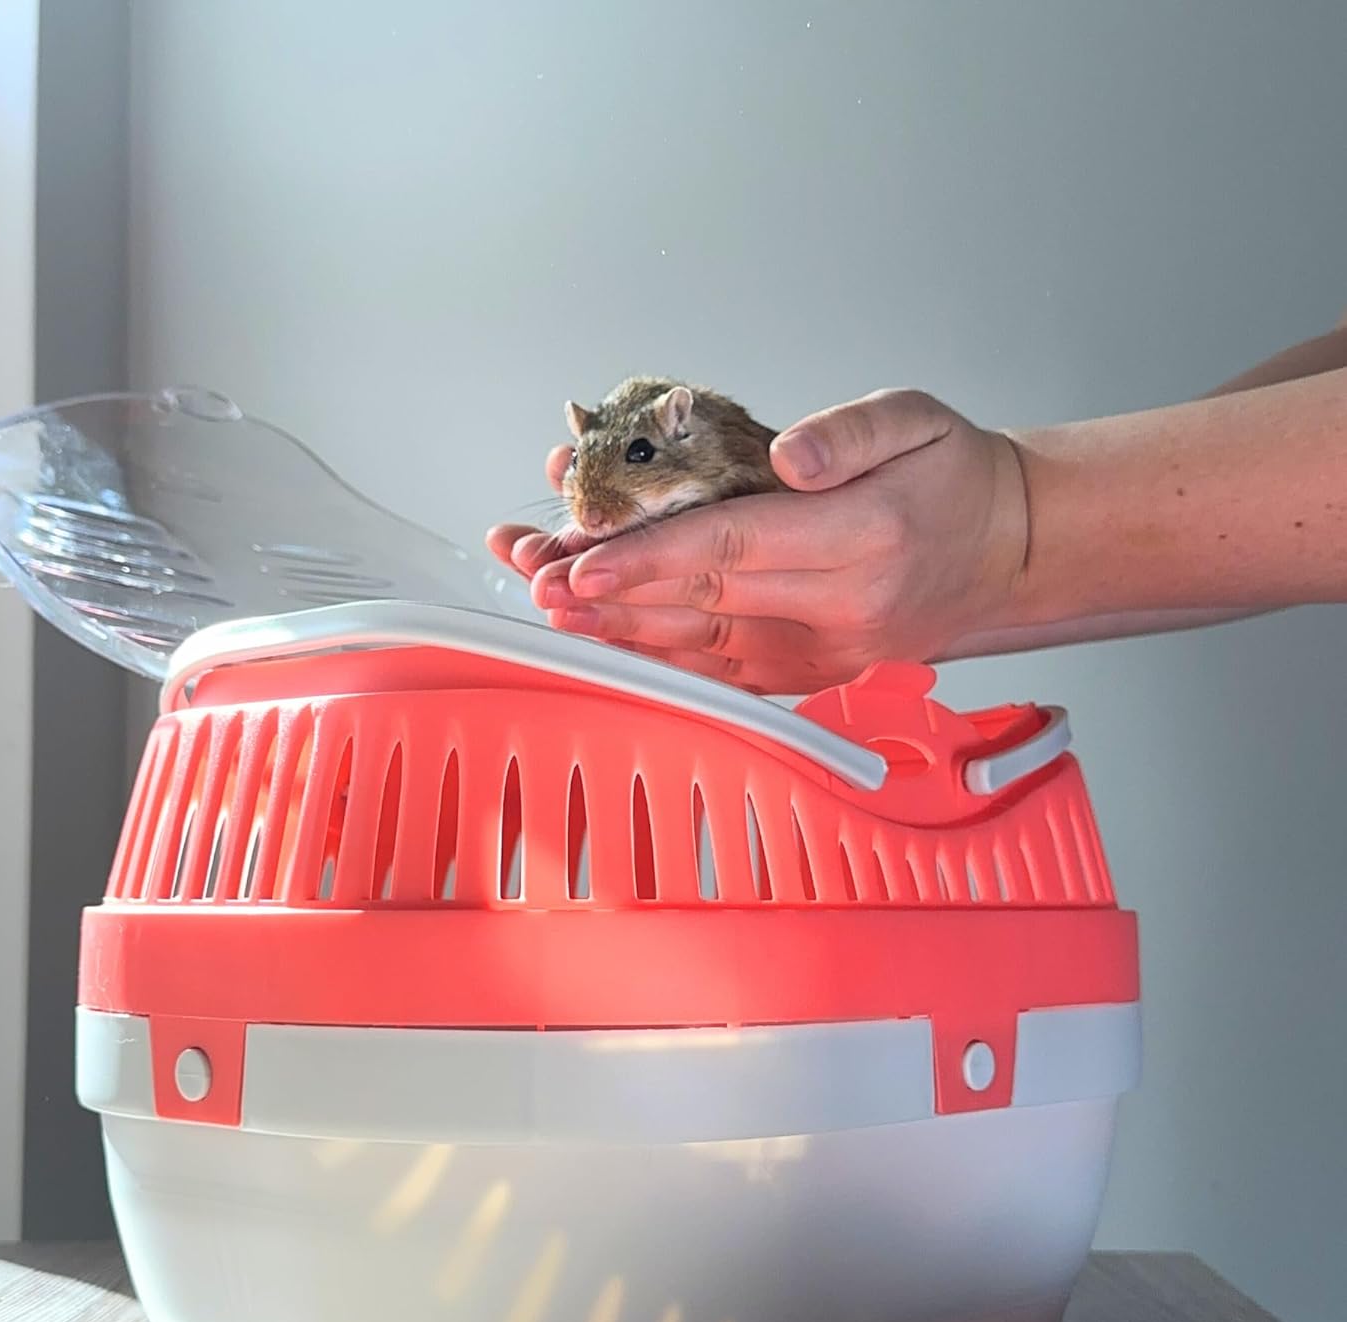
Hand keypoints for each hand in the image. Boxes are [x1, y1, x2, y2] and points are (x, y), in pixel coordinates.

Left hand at [486, 389, 1030, 693]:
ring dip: (624, 631)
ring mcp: (826, 652)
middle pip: (702, 601)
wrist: (1009, 553)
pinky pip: (729, 675)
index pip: (733, 546)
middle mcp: (841, 608)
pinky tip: (615, 646)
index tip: (582, 559)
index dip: (649, 555)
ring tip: (556, 609)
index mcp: (863, 538)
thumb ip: (850, 432)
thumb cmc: (956, 478)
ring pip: (705, 647)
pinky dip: (668, 662)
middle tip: (540, 580)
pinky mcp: (816, 673)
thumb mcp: (920, 419)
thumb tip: (786, 458)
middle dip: (611, 594)